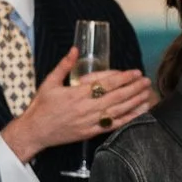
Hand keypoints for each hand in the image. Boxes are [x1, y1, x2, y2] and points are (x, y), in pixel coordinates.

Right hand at [0, 47, 154, 160]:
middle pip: (116, 97)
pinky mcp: (90, 133)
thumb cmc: (41, 106)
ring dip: (134, 102)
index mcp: (77, 94)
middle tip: (146, 81)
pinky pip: (112, 126)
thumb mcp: (49, 82)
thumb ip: (64, 65)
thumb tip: (75, 49)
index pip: (106, 83)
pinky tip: (138, 114)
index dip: (123, 77)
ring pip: (117, 111)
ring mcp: (89, 122)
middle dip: (133, 88)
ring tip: (147, 95)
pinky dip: (127, 120)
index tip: (135, 72)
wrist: (34, 131)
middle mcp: (86, 108)